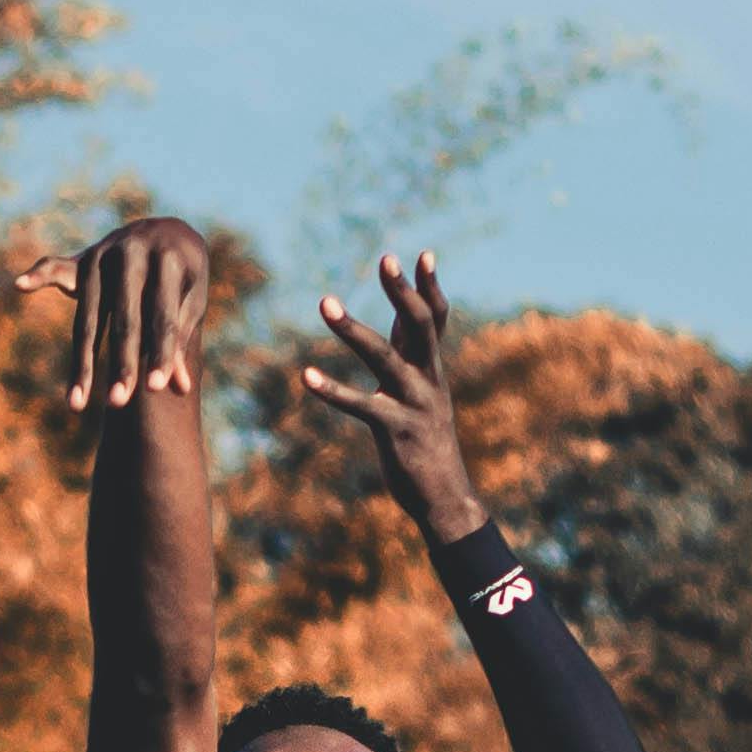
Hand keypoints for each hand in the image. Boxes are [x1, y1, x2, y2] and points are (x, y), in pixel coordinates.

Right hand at [18, 212, 208, 409]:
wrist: (166, 231)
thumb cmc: (183, 279)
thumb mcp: (190, 304)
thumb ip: (180, 343)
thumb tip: (180, 391)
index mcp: (169, 260)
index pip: (163, 316)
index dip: (162, 352)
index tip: (156, 388)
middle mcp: (133, 253)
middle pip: (125, 319)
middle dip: (123, 364)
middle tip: (118, 404)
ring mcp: (104, 255)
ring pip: (89, 317)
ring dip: (82, 363)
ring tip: (77, 404)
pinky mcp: (82, 260)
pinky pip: (56, 268)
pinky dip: (40, 275)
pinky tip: (20, 285)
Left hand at [299, 249, 486, 546]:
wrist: (445, 498)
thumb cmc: (427, 443)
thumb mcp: (424, 396)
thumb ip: (413, 358)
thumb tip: (403, 323)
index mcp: (433, 369)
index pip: (437, 318)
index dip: (429, 287)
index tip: (424, 254)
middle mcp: (429, 380)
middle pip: (421, 325)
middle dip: (402, 292)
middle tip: (386, 258)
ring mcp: (414, 404)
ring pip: (384, 357)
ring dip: (353, 330)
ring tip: (325, 302)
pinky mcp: (395, 430)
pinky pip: (360, 405)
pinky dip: (332, 390)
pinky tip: (306, 375)